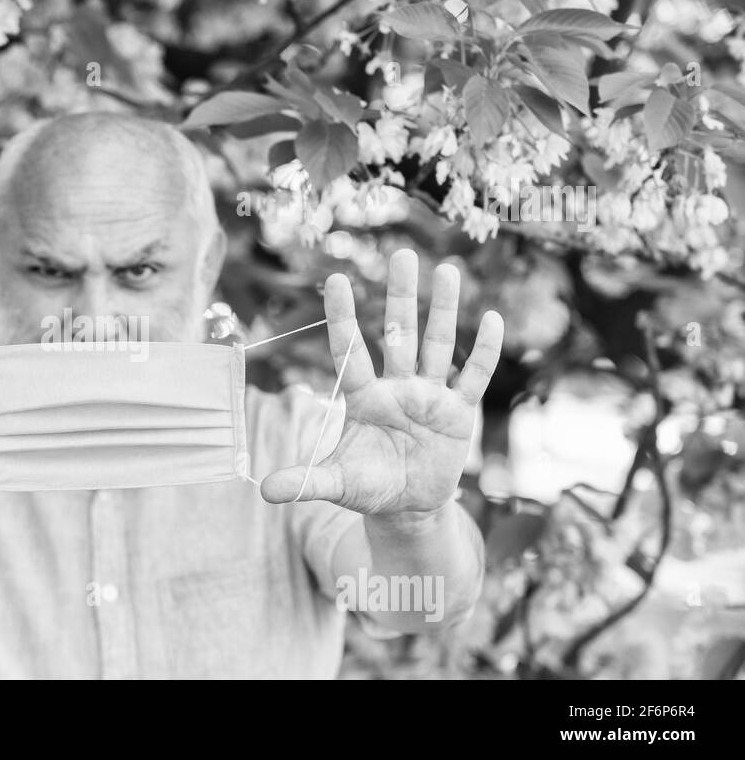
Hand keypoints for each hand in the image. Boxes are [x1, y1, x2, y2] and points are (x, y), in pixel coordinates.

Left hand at [261, 249, 503, 515]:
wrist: (407, 505)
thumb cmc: (367, 486)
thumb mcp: (336, 484)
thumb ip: (305, 481)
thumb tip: (265, 492)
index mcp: (363, 398)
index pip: (350, 351)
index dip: (343, 317)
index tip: (337, 279)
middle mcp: (396, 388)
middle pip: (399, 334)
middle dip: (402, 296)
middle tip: (404, 254)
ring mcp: (429, 396)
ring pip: (438, 345)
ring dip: (444, 309)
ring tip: (449, 270)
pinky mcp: (459, 413)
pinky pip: (474, 377)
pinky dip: (484, 351)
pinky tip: (492, 319)